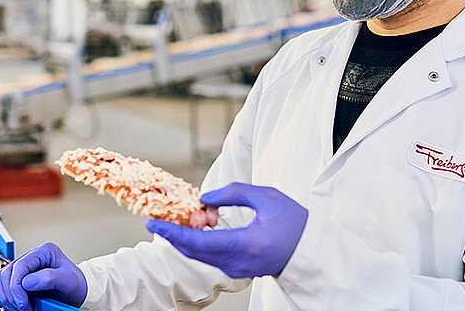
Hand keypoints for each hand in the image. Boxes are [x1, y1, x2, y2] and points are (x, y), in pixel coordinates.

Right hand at [0, 242, 87, 310]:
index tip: (24, 303)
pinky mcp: (20, 277)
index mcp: (44, 252)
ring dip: (7, 295)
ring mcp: (25, 267)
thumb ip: (49, 278)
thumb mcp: (68, 280)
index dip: (16, 287)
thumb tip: (27, 282)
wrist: (78, 291)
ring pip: (1, 279)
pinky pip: (3, 285)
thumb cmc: (76, 284)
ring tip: (21, 305)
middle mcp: (32, 257)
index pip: (19, 266)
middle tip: (23, 306)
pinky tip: (18, 303)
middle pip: (6, 273)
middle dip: (11, 293)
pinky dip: (7, 296)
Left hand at [146, 182, 307, 278]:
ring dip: (184, 239)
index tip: (154, 224)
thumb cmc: (294, 222)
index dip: (173, 233)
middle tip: (155, 220)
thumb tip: (204, 200)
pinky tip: (194, 228)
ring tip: (172, 221)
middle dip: (172, 236)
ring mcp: (237, 269)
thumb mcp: (267, 198)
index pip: (200, 242)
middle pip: (194, 252)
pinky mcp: (238, 269)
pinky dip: (197, 243)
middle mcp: (238, 263)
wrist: (310, 250)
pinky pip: (210, 257)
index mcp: (245, 245)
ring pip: (200, 256)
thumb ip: (234, 193)